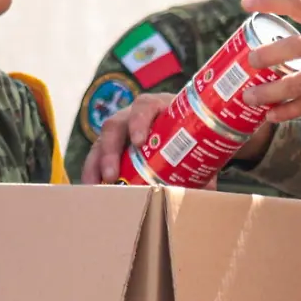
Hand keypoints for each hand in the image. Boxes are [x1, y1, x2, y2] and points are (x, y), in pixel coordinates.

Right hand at [79, 91, 276, 186]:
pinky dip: (93, 172)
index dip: (139, 122)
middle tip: (113, 174)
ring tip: (96, 187)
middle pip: (115, 124)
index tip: (139, 142)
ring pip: (101, 140)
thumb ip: (203, 167)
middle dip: (111, 150)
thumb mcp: (199, 145)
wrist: (192, 127)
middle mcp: (134, 114)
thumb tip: (208, 194)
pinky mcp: (113, 144)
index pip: (144, 106)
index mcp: (158, 106)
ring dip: (97, 164)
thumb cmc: (195, 134)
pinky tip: (92, 189)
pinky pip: (98, 155)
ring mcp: (121, 128)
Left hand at [240, 0, 300, 131]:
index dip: (270, 1)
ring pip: (299, 82)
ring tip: (250, 97)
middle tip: (250, 60)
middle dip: (268, 54)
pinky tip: (272, 115)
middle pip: (296, 46)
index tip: (246, 4)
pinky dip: (289, 111)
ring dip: (271, 91)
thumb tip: (290, 28)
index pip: (299, 2)